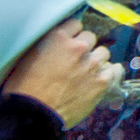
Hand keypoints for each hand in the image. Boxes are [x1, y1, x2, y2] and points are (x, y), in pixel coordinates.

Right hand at [2, 18, 123, 128]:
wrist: (33, 115)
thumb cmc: (24, 89)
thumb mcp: (28, 57)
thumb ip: (47, 44)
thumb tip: (56, 42)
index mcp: (58, 38)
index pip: (75, 24)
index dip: (72, 34)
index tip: (69, 43)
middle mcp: (78, 47)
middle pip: (90, 37)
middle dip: (83, 47)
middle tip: (75, 61)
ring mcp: (92, 64)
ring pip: (103, 52)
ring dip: (96, 60)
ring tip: (86, 72)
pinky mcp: (102, 82)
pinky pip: (115, 70)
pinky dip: (109, 73)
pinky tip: (101, 78)